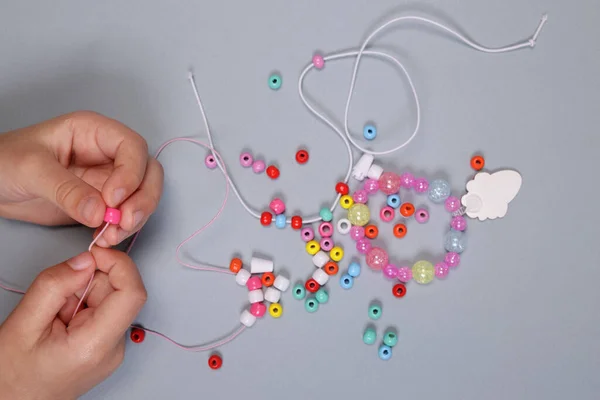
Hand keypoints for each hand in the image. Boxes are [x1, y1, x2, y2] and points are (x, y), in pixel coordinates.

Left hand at [0, 111, 163, 246]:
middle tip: (125, 221)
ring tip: (112, 235)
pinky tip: (105, 238)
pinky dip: (123, 229)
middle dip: (143, 198)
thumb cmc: (3, 162)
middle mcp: (106, 154)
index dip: (131, 172)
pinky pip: (125, 215)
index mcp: (92, 132)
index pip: (132, 147)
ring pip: (142, 195)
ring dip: (135, 218)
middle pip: (147, 172)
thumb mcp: (31, 170)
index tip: (113, 199)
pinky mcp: (101, 203)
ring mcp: (106, 179)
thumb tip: (100, 212)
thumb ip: (66, 190)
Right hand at [0, 248, 146, 399]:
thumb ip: (55, 286)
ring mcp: (113, 349)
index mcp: (96, 345)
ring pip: (109, 299)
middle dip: (89, 282)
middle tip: (57, 300)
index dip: (118, 264)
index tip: (95, 254)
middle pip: (118, 292)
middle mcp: (114, 348)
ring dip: (82, 296)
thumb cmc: (13, 375)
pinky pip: (103, 311)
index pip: (132, 293)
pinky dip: (82, 307)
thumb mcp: (24, 323)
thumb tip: (86, 260)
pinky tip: (61, 324)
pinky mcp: (107, 346)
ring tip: (55, 318)